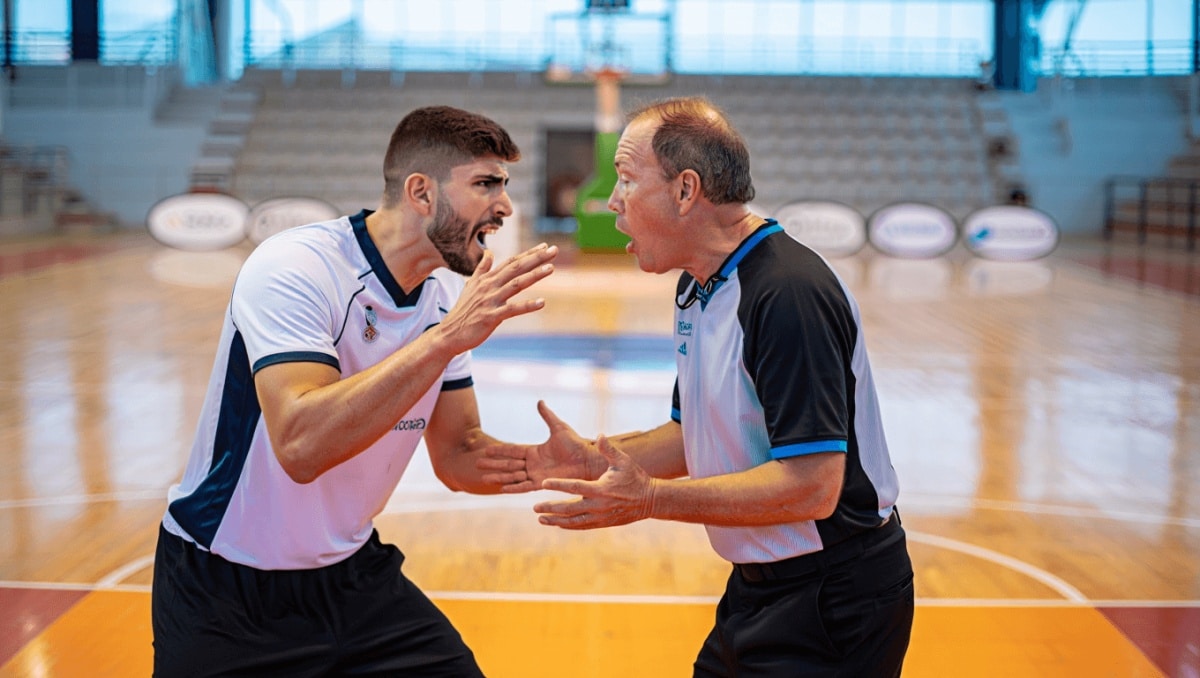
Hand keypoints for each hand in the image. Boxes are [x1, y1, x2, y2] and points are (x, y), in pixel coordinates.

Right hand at [438, 243, 556, 354]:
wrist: (449, 333)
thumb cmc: (463, 310)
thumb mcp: (471, 286)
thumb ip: (482, 269)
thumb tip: (489, 252)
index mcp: (487, 279)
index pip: (511, 262)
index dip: (529, 254)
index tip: (545, 246)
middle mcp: (490, 286)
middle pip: (516, 268)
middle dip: (536, 258)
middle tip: (554, 250)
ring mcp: (491, 300)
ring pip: (516, 284)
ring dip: (534, 275)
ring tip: (551, 268)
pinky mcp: (491, 316)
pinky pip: (512, 309)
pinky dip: (527, 305)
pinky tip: (542, 302)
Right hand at [478, 400, 597, 492]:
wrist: (587, 459)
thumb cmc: (576, 444)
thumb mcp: (558, 427)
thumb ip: (547, 416)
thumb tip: (540, 401)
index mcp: (535, 451)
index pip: (512, 450)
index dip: (499, 450)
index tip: (486, 449)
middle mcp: (533, 464)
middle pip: (508, 463)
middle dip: (493, 463)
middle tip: (477, 463)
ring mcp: (536, 474)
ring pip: (513, 476)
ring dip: (498, 476)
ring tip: (484, 477)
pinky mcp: (542, 483)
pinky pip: (525, 486)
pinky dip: (514, 487)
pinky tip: (501, 488)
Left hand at [532, 435, 655, 529]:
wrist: (650, 500)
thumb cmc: (635, 477)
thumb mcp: (624, 461)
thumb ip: (609, 449)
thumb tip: (600, 435)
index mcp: (601, 489)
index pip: (574, 486)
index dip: (558, 485)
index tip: (543, 484)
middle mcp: (598, 505)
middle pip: (569, 508)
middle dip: (551, 508)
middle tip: (535, 507)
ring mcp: (600, 517)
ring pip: (573, 521)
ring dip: (556, 521)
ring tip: (541, 519)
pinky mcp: (603, 523)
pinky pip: (582, 526)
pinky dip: (568, 526)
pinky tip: (557, 524)